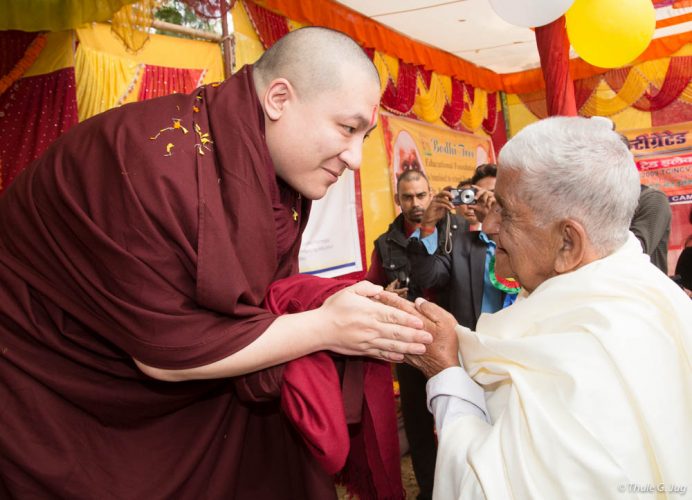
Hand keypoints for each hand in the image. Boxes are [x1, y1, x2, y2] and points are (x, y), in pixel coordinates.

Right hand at [315, 281, 432, 362]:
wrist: (319, 329)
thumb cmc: (334, 309)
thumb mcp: (349, 291)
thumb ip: (367, 288)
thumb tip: (381, 289)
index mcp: (369, 312)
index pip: (393, 315)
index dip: (409, 319)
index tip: (421, 322)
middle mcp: (371, 327)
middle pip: (397, 332)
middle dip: (415, 335)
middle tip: (429, 338)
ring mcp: (367, 341)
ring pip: (392, 345)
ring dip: (409, 348)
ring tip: (422, 349)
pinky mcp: (363, 350)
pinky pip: (381, 354)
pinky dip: (392, 356)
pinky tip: (403, 358)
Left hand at [376, 294, 459, 377]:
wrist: (444, 369)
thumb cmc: (446, 344)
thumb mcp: (446, 322)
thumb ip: (432, 309)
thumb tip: (418, 301)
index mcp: (418, 322)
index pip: (400, 306)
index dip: (389, 298)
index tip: (379, 292)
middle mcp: (408, 332)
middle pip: (391, 316)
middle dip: (380, 307)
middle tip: (369, 299)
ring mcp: (403, 343)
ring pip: (388, 328)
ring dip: (380, 320)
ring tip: (370, 313)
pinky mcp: (402, 352)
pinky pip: (390, 343)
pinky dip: (383, 336)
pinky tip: (378, 333)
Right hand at [421, 190, 454, 227]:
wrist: (431, 220)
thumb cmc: (437, 214)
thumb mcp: (445, 209)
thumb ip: (449, 205)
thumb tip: (456, 203)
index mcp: (439, 197)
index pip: (444, 190)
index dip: (448, 188)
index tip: (453, 187)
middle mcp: (436, 198)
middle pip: (442, 192)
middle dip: (449, 194)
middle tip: (453, 197)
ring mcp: (434, 201)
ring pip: (443, 199)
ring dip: (449, 203)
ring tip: (453, 207)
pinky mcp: (433, 205)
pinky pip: (441, 204)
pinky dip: (446, 206)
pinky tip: (449, 209)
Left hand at [470, 186, 495, 222]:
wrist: (488, 217)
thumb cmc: (481, 211)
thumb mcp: (476, 209)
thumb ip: (473, 206)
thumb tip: (468, 205)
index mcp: (481, 196)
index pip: (479, 190)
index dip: (476, 187)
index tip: (471, 186)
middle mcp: (486, 195)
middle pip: (483, 190)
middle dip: (478, 193)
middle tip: (475, 198)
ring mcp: (490, 197)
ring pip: (487, 193)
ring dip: (484, 198)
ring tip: (483, 203)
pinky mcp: (494, 200)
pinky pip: (491, 199)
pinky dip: (489, 202)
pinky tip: (487, 206)